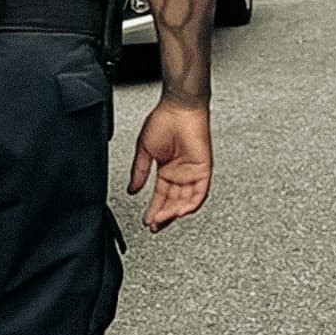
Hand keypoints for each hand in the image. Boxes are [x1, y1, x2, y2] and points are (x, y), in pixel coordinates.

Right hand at [127, 98, 211, 231]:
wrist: (177, 108)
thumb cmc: (162, 121)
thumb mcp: (144, 151)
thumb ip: (139, 173)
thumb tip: (132, 190)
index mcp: (166, 170)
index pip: (161, 196)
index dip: (154, 210)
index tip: (147, 221)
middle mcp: (180, 174)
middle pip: (173, 202)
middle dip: (163, 216)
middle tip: (154, 226)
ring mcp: (192, 173)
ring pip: (185, 201)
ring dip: (174, 213)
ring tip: (162, 221)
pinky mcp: (203, 169)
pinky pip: (199, 192)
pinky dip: (190, 204)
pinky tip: (180, 212)